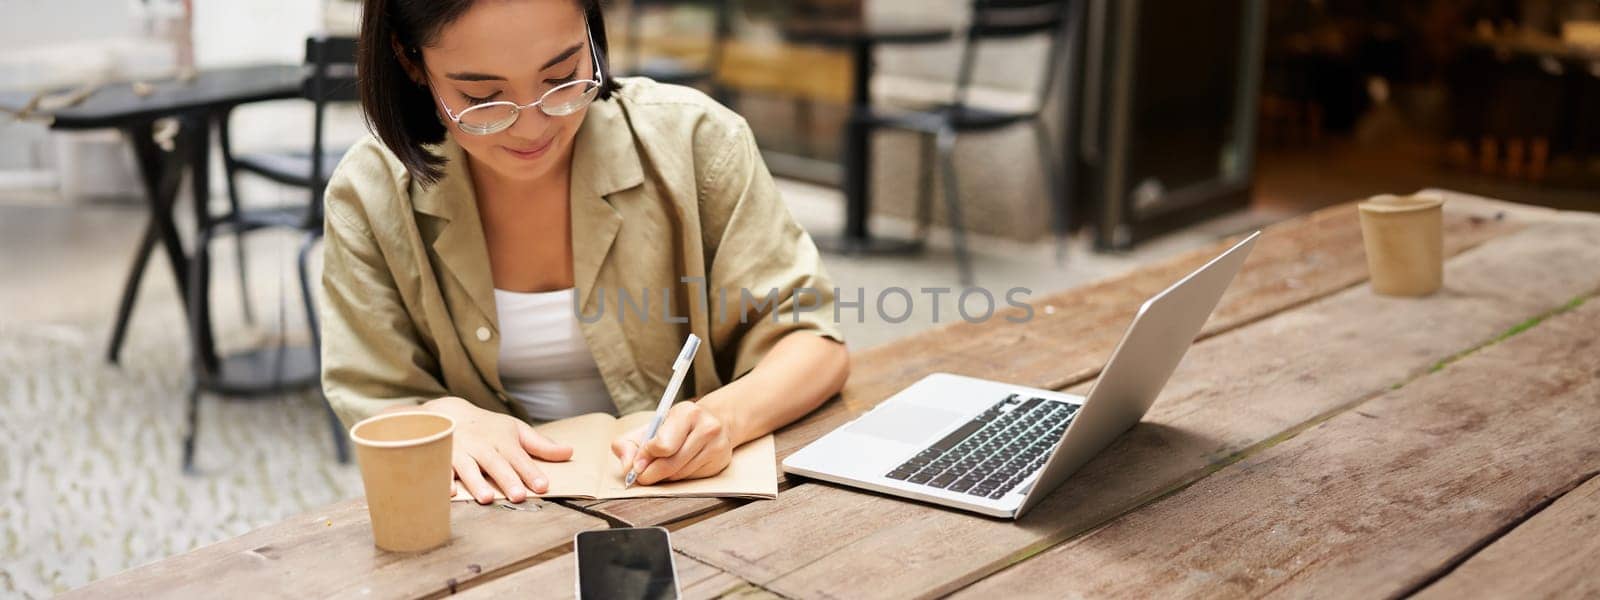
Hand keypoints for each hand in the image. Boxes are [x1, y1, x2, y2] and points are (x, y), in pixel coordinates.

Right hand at [409, 397, 572, 503]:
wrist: (448, 412)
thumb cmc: (488, 427)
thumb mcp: (516, 430)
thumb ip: (541, 445)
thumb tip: (569, 452)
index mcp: (502, 439)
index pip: (519, 458)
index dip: (531, 472)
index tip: (542, 486)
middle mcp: (481, 445)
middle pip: (495, 463)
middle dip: (507, 479)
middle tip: (518, 497)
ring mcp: (459, 451)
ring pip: (468, 468)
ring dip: (477, 482)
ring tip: (487, 498)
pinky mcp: (440, 458)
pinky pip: (439, 469)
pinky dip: (442, 480)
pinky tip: (449, 492)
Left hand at [611, 401, 732, 485]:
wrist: (712, 422)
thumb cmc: (676, 427)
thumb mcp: (651, 427)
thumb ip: (628, 443)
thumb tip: (627, 466)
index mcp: (686, 413)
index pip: (662, 445)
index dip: (645, 458)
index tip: (637, 464)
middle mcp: (706, 427)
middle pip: (670, 464)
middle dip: (651, 473)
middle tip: (642, 475)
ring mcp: (717, 445)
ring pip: (680, 475)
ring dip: (665, 476)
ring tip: (662, 466)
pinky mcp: (721, 462)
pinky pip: (691, 479)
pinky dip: (679, 477)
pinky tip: (679, 466)